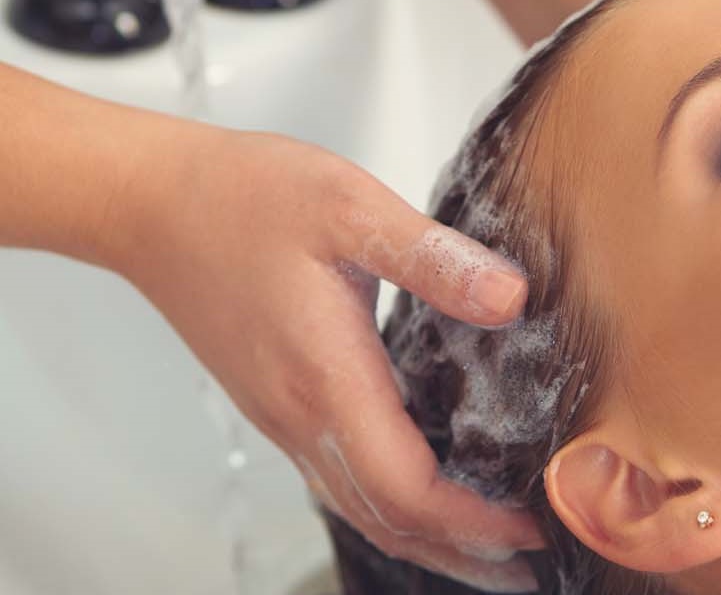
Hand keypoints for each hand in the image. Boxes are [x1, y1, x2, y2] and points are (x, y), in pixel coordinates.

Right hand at [106, 128, 542, 591]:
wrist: (151, 203)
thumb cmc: (245, 197)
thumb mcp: (349, 206)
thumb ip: (433, 256)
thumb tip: (511, 299)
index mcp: (329, 379)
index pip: (407, 487)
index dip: (474, 521)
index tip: (532, 526)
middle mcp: (303, 416)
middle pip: (388, 520)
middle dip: (464, 551)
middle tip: (533, 562)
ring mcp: (285, 418)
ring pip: (361, 509)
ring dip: (429, 539)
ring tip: (491, 553)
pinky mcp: (277, 407)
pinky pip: (339, 482)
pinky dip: (391, 508)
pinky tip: (424, 498)